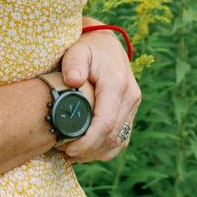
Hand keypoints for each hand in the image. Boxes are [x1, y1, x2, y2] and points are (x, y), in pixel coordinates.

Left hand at [57, 26, 140, 161]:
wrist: (105, 43)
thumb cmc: (86, 47)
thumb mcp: (77, 50)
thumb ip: (74, 64)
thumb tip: (73, 81)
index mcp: (117, 84)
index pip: (105, 123)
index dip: (87, 141)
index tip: (67, 148)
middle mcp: (130, 97)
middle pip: (112, 136)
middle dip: (88, 150)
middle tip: (63, 152)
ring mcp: (133, 105)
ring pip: (118, 141)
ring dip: (96, 152)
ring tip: (72, 153)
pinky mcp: (130, 111)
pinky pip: (121, 138)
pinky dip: (104, 149)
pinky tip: (85, 150)